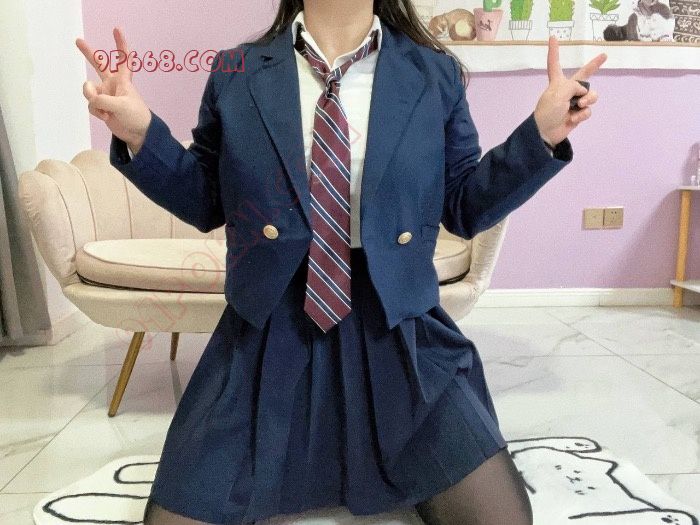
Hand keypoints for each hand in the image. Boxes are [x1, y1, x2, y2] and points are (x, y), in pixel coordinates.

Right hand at [76, 27, 151, 153]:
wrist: (137, 133)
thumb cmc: (136, 116)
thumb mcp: (123, 105)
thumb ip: (104, 100)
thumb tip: (91, 100)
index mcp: (123, 80)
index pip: (123, 58)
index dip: (120, 44)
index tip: (116, 30)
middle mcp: (112, 84)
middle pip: (98, 65)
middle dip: (88, 53)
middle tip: (78, 41)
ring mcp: (105, 95)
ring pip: (89, 90)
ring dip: (93, 100)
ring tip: (105, 110)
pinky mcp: (101, 106)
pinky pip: (91, 105)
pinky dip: (96, 111)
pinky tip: (106, 117)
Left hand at [533, 36, 606, 147]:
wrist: (545, 133)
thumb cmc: (548, 111)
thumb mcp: (558, 94)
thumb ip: (573, 86)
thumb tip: (584, 91)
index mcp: (557, 82)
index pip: (555, 63)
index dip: (554, 51)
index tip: (553, 38)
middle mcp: (567, 90)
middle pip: (583, 75)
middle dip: (594, 65)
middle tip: (604, 55)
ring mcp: (574, 102)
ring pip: (591, 95)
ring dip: (588, 99)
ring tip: (579, 105)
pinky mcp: (578, 113)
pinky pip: (588, 110)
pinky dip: (583, 114)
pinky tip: (573, 119)